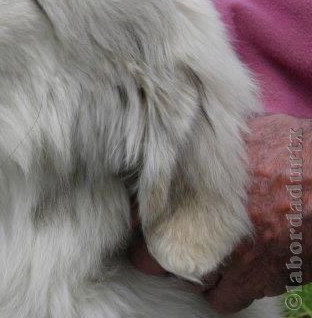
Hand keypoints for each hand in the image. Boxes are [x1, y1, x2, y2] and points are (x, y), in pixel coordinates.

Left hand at [130, 114, 311, 312]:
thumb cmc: (295, 151)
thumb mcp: (246, 132)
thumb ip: (213, 143)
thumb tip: (193, 136)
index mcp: (193, 187)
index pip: (142, 209)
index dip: (138, 215)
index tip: (138, 216)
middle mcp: (204, 225)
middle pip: (154, 254)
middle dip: (152, 249)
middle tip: (157, 242)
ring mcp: (229, 256)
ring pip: (185, 278)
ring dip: (187, 270)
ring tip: (194, 256)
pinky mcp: (258, 279)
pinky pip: (223, 300)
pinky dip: (219, 292)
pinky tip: (223, 277)